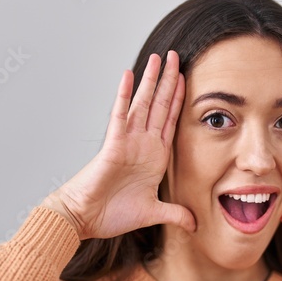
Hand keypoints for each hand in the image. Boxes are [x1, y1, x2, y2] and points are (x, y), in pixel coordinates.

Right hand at [45, 50, 195, 240]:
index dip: (179, 101)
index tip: (188, 80)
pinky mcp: (113, 145)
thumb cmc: (112, 214)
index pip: (170, 121)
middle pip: (159, 106)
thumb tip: (195, 224)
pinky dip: (124, 95)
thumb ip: (175, 214)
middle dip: (169, 81)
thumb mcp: (153, 213)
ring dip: (151, 81)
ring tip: (160, 58)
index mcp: (153, 156)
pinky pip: (120, 115)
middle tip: (178, 56)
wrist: (86, 219)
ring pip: (143, 104)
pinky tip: (129, 75)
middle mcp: (142, 144)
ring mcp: (127, 142)